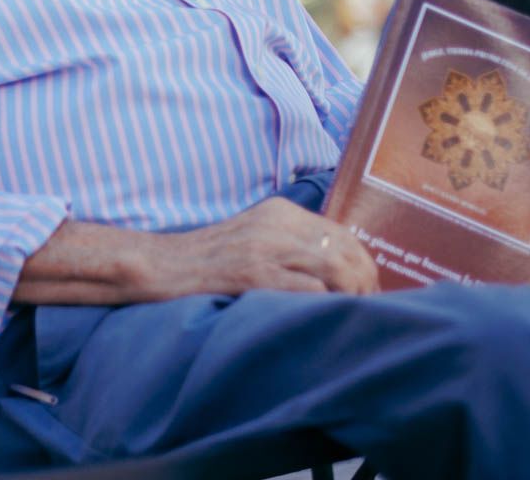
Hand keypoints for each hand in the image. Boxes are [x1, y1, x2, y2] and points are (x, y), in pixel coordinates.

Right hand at [161, 198, 379, 298]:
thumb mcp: (252, 236)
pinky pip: (307, 288)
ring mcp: (265, 247)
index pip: (343, 234)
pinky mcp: (253, 273)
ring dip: (352, 296)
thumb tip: (335, 270)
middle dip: (366, 283)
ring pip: (334, 267)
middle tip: (368, 310)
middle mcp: (277, 223)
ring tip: (352, 317)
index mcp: (280, 211)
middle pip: (346, 249)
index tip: (368, 291)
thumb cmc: (206, 259)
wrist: (161, 264)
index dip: (365, 265)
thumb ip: (288, 243)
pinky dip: (324, 305)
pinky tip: (324, 319)